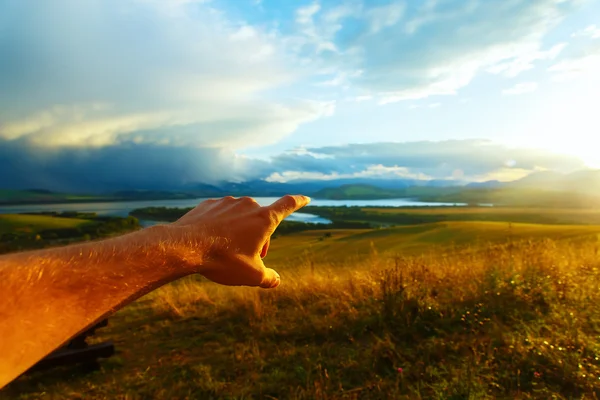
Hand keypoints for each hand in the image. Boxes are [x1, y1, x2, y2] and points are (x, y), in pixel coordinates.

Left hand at [169, 195, 309, 287]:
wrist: (184, 247)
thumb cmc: (223, 260)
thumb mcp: (251, 275)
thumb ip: (269, 278)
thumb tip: (276, 280)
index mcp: (264, 219)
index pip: (288, 205)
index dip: (299, 202)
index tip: (306, 199)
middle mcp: (248, 205)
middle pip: (261, 220)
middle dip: (258, 237)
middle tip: (248, 257)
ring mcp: (227, 203)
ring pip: (240, 218)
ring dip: (239, 232)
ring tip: (226, 251)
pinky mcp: (209, 204)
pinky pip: (221, 216)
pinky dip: (221, 227)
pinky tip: (211, 242)